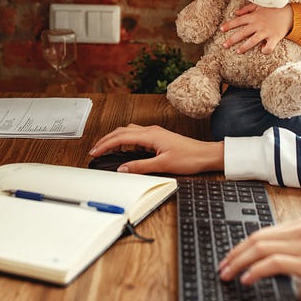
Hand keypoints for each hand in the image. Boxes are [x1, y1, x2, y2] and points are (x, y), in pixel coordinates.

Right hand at [88, 124, 223, 174]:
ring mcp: (155, 133)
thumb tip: (122, 168)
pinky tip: (125, 149)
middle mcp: (151, 131)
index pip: (120, 137)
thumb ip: (140, 167)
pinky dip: (125, 140)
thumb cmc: (189, 158)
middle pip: (122, 131)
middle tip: (95, 150)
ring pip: (129, 131)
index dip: (105, 145)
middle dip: (106, 140)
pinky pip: (136, 135)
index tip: (94, 151)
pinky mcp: (158, 137)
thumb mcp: (163, 165)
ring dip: (115, 138)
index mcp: (150, 135)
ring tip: (106, 148)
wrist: (206, 154)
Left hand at [218, 217, 300, 300]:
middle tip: (221, 267)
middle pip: (256, 238)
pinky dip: (255, 270)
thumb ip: (300, 249)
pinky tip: (247, 280)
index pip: (263, 232)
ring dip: (238, 262)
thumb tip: (277, 262)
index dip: (242, 245)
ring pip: (260, 248)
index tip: (230, 257)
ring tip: (227, 274)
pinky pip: (274, 263)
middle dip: (234, 253)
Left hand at [221, 3, 292, 53]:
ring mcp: (266, 31)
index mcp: (253, 16)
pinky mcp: (274, 38)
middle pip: (242, 33)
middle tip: (224, 45)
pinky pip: (268, 47)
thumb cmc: (273, 9)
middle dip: (232, 40)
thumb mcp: (259, 5)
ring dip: (244, 47)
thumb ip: (246, 9)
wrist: (289, 13)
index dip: (229, 25)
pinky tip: (262, 50)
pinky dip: (265, 50)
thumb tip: (235, 13)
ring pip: (252, 41)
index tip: (221, 30)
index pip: (238, 21)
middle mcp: (258, 24)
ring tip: (238, 51)